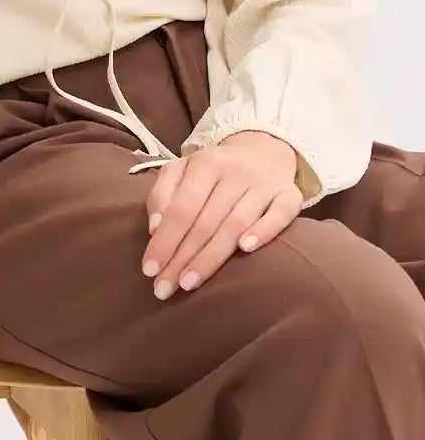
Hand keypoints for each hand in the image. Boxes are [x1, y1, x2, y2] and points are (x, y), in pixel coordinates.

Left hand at [141, 131, 302, 299]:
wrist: (263, 150)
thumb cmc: (213, 170)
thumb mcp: (181, 170)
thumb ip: (161, 194)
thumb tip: (155, 228)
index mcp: (206, 162)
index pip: (182, 207)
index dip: (165, 240)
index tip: (149, 270)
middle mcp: (236, 171)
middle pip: (206, 221)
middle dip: (182, 258)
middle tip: (164, 288)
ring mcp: (265, 183)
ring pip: (236, 224)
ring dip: (211, 257)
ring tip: (188, 283)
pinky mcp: (290, 195)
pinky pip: (280, 215)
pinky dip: (264, 231)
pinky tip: (245, 249)